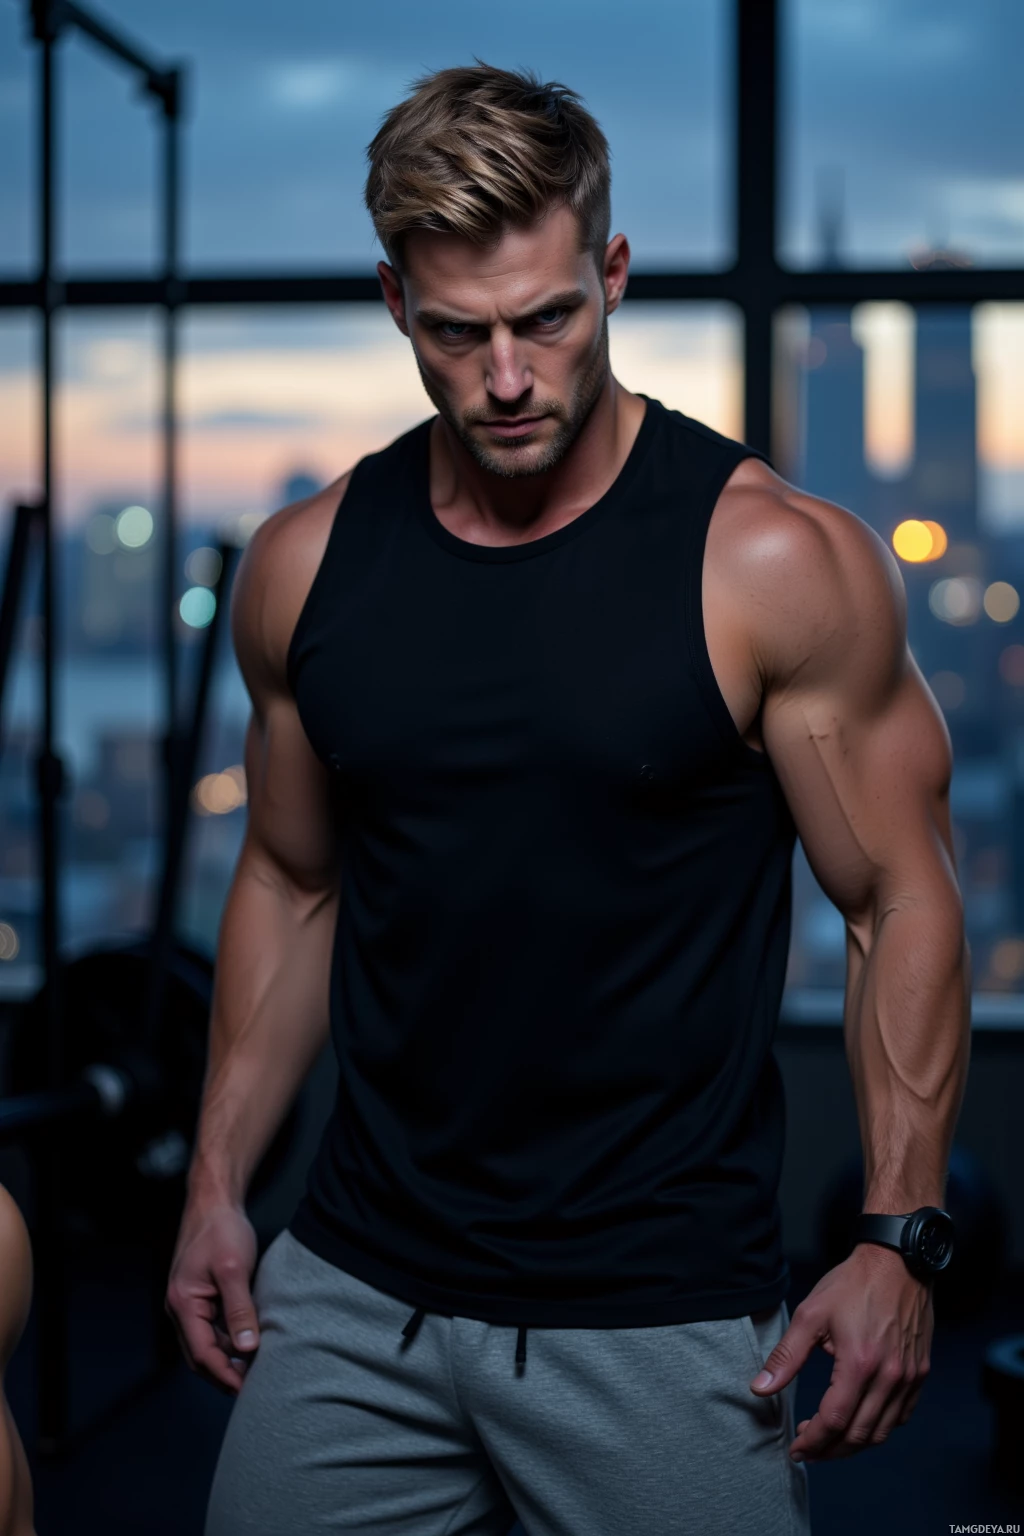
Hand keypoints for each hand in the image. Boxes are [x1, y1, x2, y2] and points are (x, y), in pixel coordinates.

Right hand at [165, 1199, 260, 1395]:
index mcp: (183, 1304)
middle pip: (200, 1355)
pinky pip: (212, 1328)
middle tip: (254, 1386)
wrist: (214, 1202)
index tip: (247, 1389)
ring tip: (256, 1369)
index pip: (202, 1354)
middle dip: (224, 1373)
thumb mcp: (234, 1269)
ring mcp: (189, 1304)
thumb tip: (248, 1349)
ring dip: (228, 1358)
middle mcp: (180, 1308)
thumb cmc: (221, 1230)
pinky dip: (228, 1340)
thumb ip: (240, 1310)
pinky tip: (250, 1343)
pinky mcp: (200, 1297)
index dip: (224, 1374)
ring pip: (207, 1343)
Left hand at [748, 1243, 932, 1462]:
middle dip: (831, 1450)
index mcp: (859, 1364)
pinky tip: (861, 1421)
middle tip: (809, 1448)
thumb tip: (759, 1388)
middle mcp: (889, 1377)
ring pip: (883, 1431)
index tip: (797, 1449)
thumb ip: (785, 1357)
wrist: (898, 1261)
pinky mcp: (920, 1372)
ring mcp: (909, 1377)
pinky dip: (880, 1427)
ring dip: (855, 1444)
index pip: (834, 1421)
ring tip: (830, 1440)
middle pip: (860, 1435)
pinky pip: (902, 1415)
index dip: (813, 1442)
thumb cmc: (852, 1284)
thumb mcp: (810, 1314)